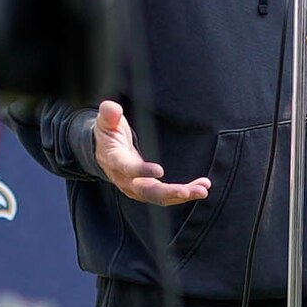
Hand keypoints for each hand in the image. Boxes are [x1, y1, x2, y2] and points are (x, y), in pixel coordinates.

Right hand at [90, 101, 208, 209]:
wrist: (103, 151)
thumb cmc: (107, 133)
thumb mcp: (105, 121)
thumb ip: (108, 114)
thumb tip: (113, 109)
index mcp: (115, 161)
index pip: (127, 169)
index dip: (141, 171)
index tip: (160, 171)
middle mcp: (125, 179)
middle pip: (146, 191)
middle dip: (168, 192)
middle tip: (187, 191)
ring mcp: (137, 187)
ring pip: (159, 197)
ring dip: (182, 195)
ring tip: (202, 190)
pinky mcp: (148, 189)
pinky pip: (166, 196)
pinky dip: (185, 193)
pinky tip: (202, 187)